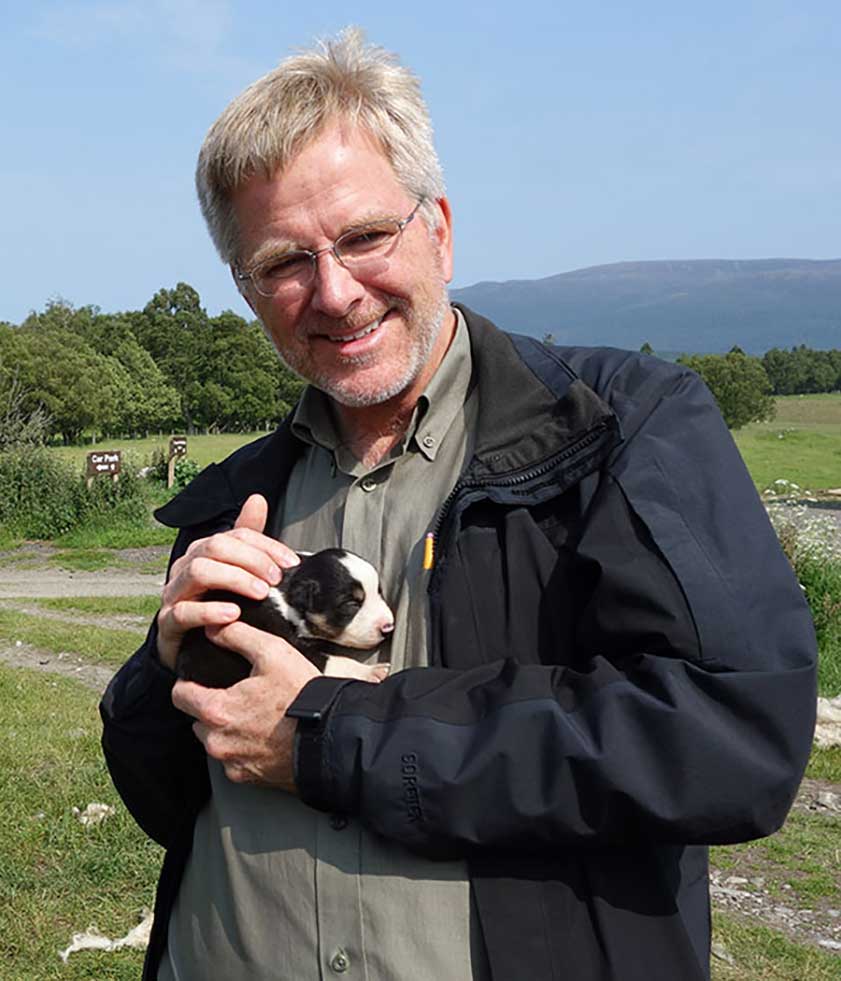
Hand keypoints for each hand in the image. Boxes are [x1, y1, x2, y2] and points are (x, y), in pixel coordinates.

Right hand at [156, 494, 298, 670]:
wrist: (188, 649)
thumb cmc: (215, 604)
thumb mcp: (236, 572)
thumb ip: (247, 539)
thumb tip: (257, 498)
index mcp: (204, 551)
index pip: (236, 536)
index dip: (266, 546)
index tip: (291, 563)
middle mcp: (186, 566)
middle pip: (215, 547)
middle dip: (251, 560)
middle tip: (276, 579)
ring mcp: (174, 593)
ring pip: (198, 572)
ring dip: (234, 579)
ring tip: (260, 593)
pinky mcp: (167, 622)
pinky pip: (182, 611)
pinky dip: (208, 611)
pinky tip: (233, 614)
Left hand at [171, 619, 319, 789]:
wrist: (332, 737)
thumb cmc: (302, 696)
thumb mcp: (272, 653)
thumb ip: (237, 636)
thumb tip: (212, 628)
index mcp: (216, 710)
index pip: (179, 696)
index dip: (189, 683)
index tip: (201, 680)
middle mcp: (217, 742)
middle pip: (197, 719)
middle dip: (211, 707)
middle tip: (238, 695)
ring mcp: (232, 763)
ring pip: (215, 741)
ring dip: (226, 729)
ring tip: (254, 715)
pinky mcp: (248, 778)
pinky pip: (233, 761)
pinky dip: (243, 749)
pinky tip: (265, 735)